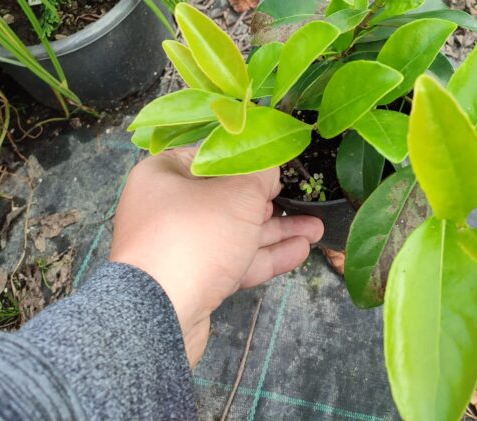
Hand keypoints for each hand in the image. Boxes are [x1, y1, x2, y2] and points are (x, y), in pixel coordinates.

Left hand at [109, 147, 322, 365]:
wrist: (160, 317)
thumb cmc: (195, 236)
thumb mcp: (238, 193)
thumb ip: (261, 173)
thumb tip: (269, 166)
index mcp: (163, 175)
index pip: (211, 158)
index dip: (249, 162)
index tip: (280, 166)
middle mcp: (165, 208)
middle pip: (226, 198)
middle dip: (270, 202)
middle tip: (303, 200)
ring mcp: (178, 247)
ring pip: (234, 233)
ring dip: (276, 232)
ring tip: (316, 229)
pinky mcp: (191, 281)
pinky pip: (231, 260)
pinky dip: (263, 255)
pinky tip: (299, 251)